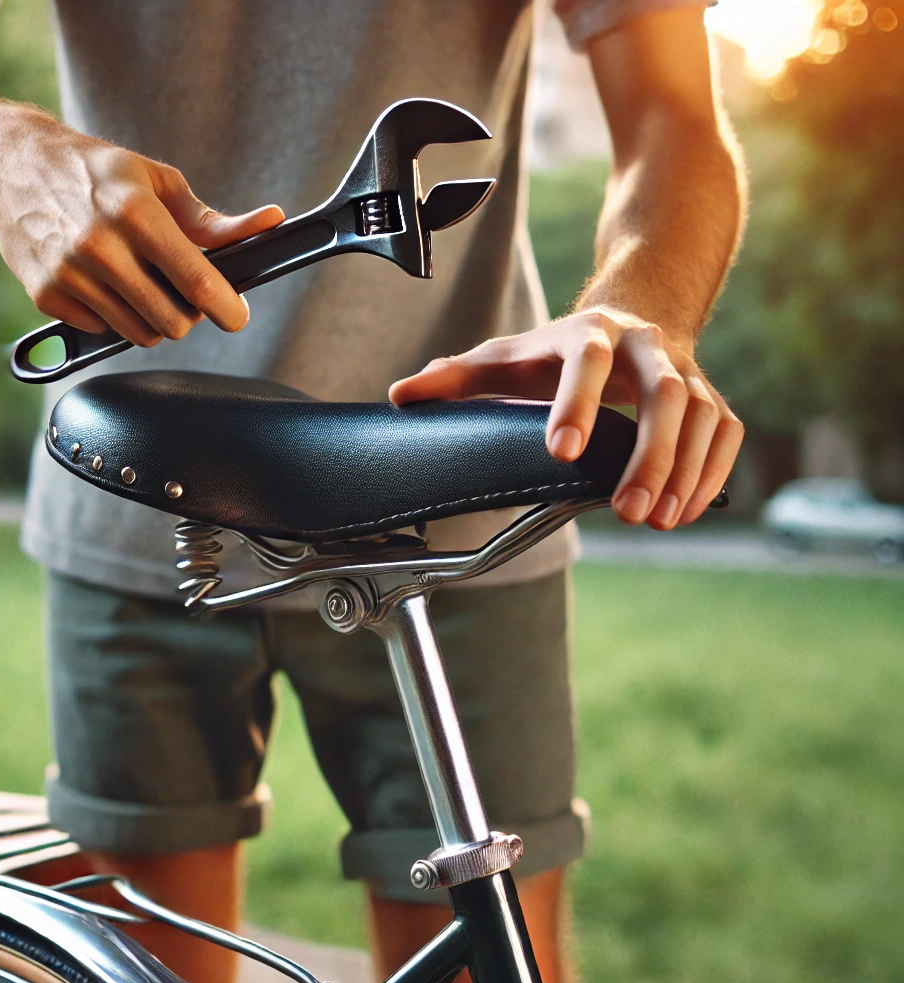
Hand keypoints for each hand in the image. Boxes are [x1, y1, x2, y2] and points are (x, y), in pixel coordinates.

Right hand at [0, 110, 284, 345]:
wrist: (12, 163)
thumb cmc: (96, 171)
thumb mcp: (157, 181)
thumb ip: (212, 219)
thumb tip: (270, 223)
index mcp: (136, 213)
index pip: (196, 283)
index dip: (227, 309)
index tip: (235, 315)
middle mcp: (100, 247)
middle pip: (172, 323)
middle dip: (187, 315)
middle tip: (181, 293)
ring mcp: (69, 275)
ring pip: (140, 334)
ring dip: (151, 317)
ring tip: (141, 283)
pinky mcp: (46, 296)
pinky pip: (103, 330)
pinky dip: (111, 315)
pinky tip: (103, 282)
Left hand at [389, 307, 742, 528]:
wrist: (631, 317)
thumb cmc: (556, 350)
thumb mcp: (504, 357)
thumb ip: (455, 377)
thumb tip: (399, 396)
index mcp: (591, 333)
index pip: (590, 361)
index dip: (578, 403)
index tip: (560, 453)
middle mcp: (647, 346)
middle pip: (665, 393)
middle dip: (649, 454)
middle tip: (627, 510)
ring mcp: (687, 371)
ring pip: (704, 415)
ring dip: (686, 470)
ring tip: (658, 520)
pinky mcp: (711, 397)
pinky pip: (726, 431)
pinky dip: (713, 472)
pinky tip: (685, 510)